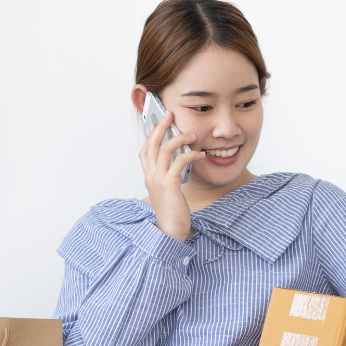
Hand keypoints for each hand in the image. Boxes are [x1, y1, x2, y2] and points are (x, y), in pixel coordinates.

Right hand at [138, 108, 203, 241]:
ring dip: (179, 138)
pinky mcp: (169, 184)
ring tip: (192, 135)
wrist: (170, 231)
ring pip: (164, 149)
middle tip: (169, 114)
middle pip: (152, 144)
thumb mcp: (168, 192)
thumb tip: (180, 164)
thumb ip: (170, 177)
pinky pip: (179, 162)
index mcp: (149, 177)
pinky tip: (200, 154)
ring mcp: (158, 179)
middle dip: (160, 127)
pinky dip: (191, 154)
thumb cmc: (172, 213)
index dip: (150, 136)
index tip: (156, 123)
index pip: (145, 151)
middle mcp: (150, 176)